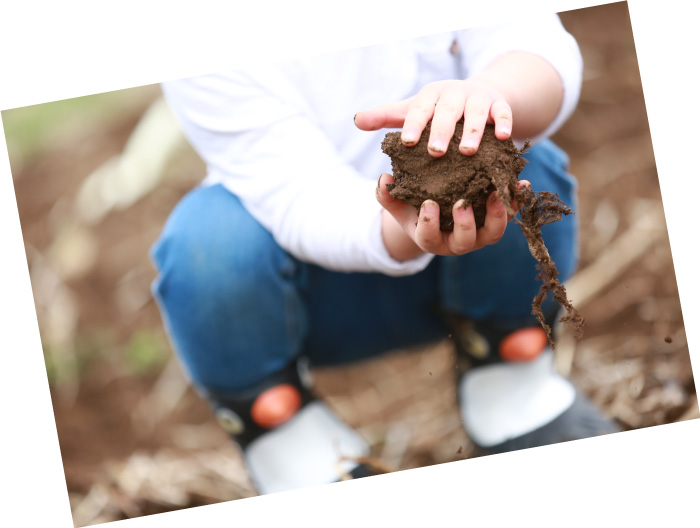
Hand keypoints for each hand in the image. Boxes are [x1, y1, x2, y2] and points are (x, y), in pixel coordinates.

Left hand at [355, 78, 511, 156]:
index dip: (414, 124)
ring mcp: (479, 99)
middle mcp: (455, 94)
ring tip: (467, 152)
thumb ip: (386, 116)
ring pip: (477, 113)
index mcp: (431, 96)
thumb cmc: (438, 109)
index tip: (408, 142)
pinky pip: (503, 113)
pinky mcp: (500, 105)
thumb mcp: (412, 110)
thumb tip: (356, 120)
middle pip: (448, 111)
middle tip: (435, 152)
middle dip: (442, 130)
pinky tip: (504, 138)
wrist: (477, 94)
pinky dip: (505, 123)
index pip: (419, 108)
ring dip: (473, 131)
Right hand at [376, 173, 529, 260]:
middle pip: (464, 241)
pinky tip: (522, 183)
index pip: (429, 237)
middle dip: (465, 224)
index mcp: (432, 239)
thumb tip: (384, 179)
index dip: (430, 224)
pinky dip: (516, 202)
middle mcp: (457, 242)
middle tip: (462, 203)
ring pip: (492, 234)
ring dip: (497, 216)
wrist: (438, 214)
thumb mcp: (398, 204)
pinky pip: (510, 215)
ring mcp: (479, 235)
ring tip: (498, 194)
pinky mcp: (495, 223)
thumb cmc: (414, 209)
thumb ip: (387, 194)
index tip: (429, 204)